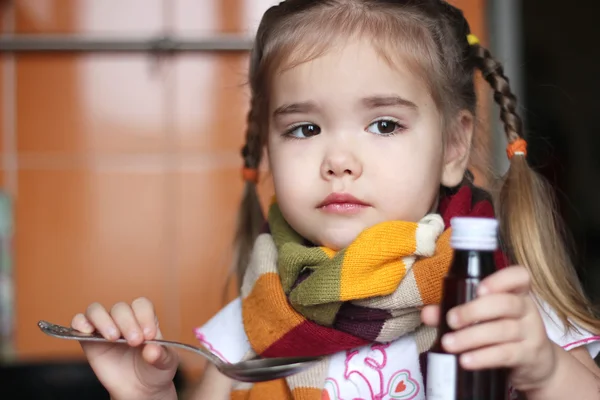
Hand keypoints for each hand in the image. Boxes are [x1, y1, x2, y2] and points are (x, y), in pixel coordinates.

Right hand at [71, 297, 178, 399]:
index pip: (141, 305)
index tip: (149, 335)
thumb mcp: (165, 363)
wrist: (139, 389)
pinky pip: (78, 322)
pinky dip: (80, 322)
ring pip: (96, 310)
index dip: (144, 316)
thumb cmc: (154, 370)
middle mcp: (124, 320)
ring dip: (103, 321)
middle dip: (127, 323)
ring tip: (113, 338)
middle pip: (120, 308)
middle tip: (134, 342)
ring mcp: (105, 328)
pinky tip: (87, 331)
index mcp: (144, 319)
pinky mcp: (88, 340)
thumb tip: (152, 350)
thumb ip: (161, 355)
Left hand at [421, 266, 557, 391]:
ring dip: (471, 337)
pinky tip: (466, 360)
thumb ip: (456, 311)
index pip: (519, 276)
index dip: (501, 279)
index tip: (479, 288)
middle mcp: (527, 310)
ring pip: (503, 331)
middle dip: (474, 310)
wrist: (537, 365)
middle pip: (505, 304)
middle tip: (451, 320)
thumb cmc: (504, 333)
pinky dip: (483, 357)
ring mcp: (531, 333)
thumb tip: (427, 313)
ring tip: (449, 343)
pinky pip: (506, 354)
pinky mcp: (529, 356)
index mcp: (516, 293)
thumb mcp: (485, 318)